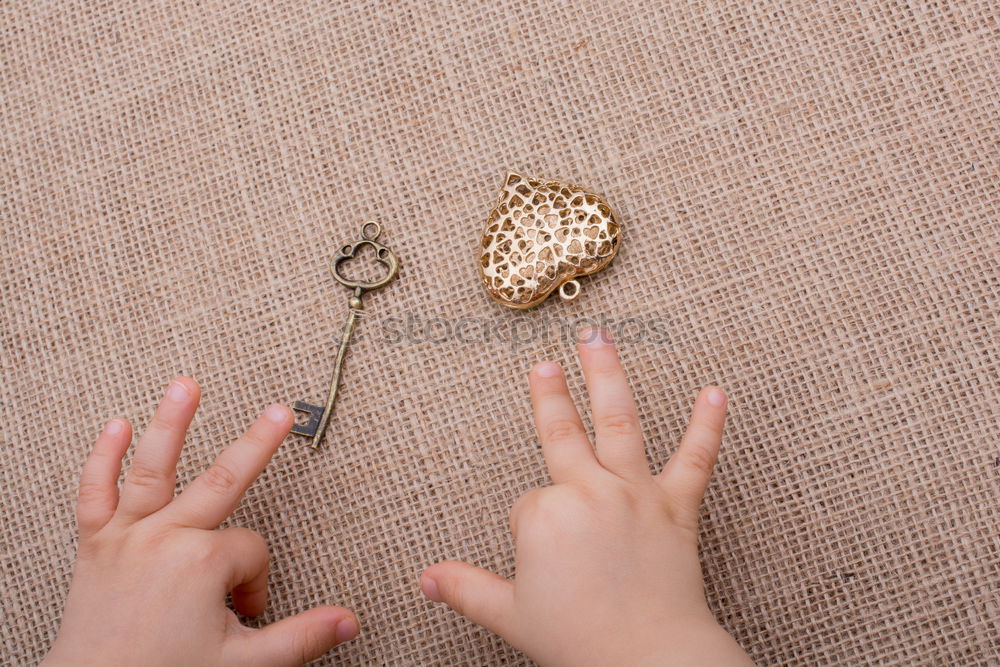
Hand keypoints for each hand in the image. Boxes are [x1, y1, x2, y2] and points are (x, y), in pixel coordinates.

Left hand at [44, 378, 358, 666]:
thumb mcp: (243, 663)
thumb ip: (300, 637)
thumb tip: (349, 621)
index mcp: (203, 563)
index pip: (252, 552)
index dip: (254, 584)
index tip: (242, 612)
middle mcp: (166, 538)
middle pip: (223, 480)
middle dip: (258, 444)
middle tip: (280, 412)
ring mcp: (128, 536)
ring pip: (153, 468)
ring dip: (171, 423)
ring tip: (185, 385)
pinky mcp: (96, 544)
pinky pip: (95, 493)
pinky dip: (101, 459)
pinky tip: (114, 425)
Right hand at [421, 329, 753, 665]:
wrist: (646, 659)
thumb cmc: (577, 639)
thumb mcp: (507, 614)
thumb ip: (465, 589)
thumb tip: (425, 579)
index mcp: (544, 515)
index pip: (527, 505)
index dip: (533, 535)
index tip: (548, 566)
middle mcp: (588, 491)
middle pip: (562, 431)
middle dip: (549, 393)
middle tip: (544, 361)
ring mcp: (634, 493)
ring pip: (619, 421)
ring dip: (607, 375)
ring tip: (599, 338)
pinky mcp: (676, 506)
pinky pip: (695, 458)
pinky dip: (708, 424)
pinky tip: (715, 392)